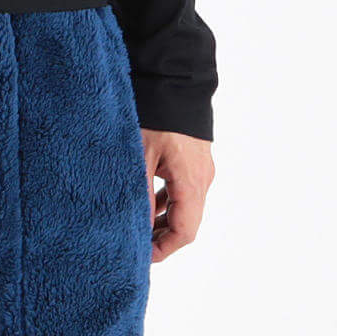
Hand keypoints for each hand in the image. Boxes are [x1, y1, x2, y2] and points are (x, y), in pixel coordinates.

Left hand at [143, 128, 212, 261]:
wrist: (175, 78)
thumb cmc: (156, 115)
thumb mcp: (140, 158)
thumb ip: (140, 196)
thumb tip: (135, 230)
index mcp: (192, 182)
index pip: (185, 232)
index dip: (163, 250)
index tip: (140, 256)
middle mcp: (202, 178)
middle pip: (187, 222)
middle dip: (161, 238)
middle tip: (134, 244)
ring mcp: (201, 168)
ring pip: (185, 206)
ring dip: (163, 220)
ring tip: (136, 225)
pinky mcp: (194, 158)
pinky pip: (183, 189)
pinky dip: (166, 201)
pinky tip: (146, 201)